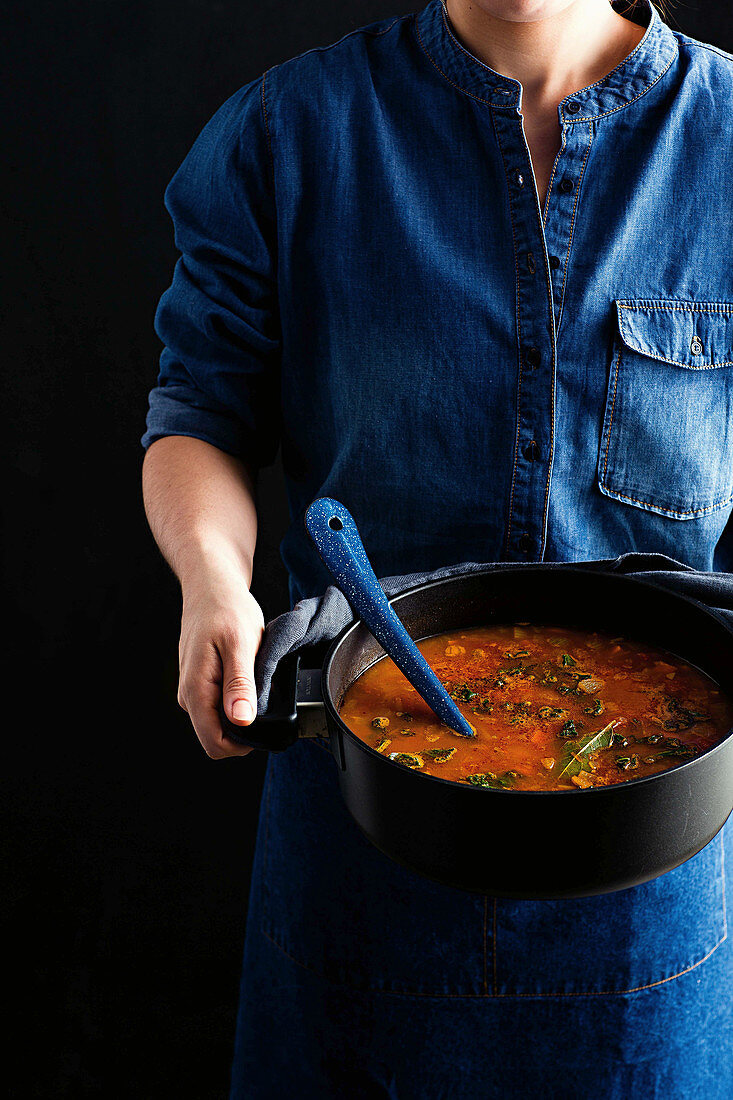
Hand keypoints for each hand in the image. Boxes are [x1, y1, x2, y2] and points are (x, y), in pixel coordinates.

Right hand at [177, 566, 264, 757]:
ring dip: (243, 711)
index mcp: (195, 690)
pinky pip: (221, 707)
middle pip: (218, 738)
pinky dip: (239, 699)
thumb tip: (241, 720)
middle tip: (266, 695)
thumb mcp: (240, 644)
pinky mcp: (201, 684)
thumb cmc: (225, 608)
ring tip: (256, 680)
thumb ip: (240, 684)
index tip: (267, 723)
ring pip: (220, 723)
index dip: (244, 743)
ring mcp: (194, 691)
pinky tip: (249, 677)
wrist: (211, 586)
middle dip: (246, 728)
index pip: (215, 744)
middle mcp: (189, 695)